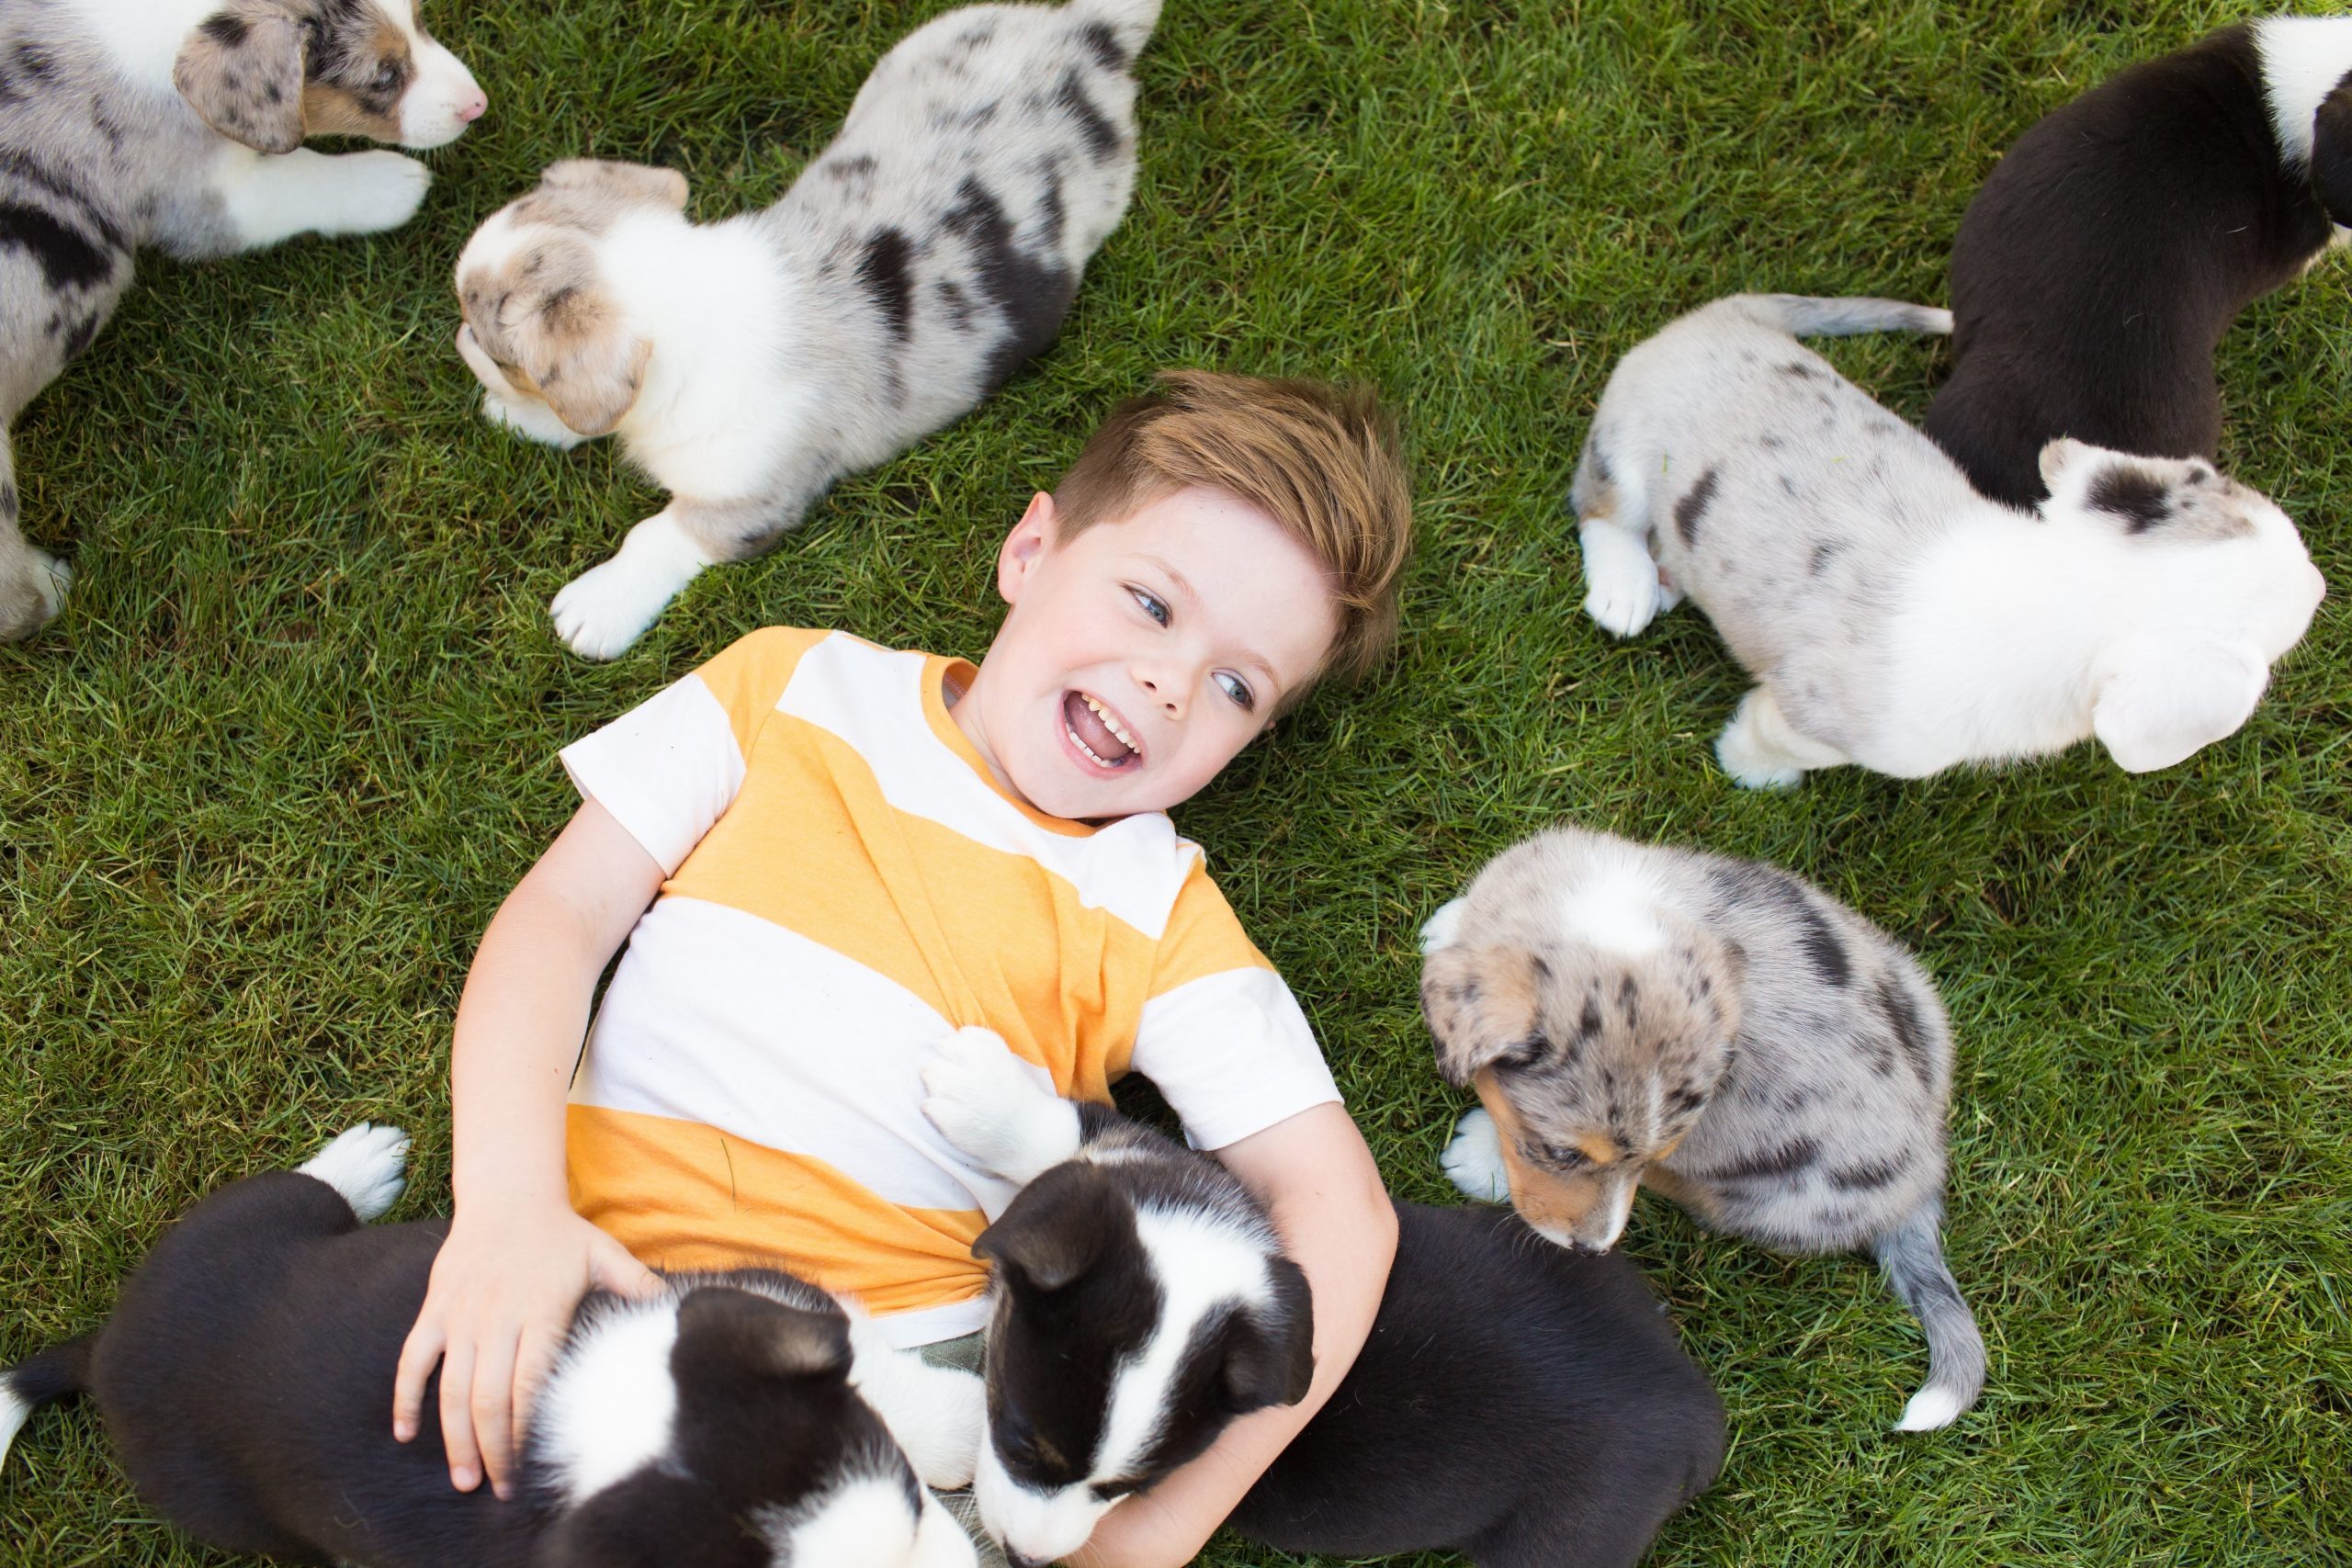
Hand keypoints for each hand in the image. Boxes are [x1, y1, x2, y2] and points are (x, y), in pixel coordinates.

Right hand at [392, 1203, 660, 1498]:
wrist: (507, 1196)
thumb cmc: (561, 1234)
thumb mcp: (605, 1254)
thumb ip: (636, 1284)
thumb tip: (673, 1308)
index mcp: (541, 1312)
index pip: (530, 1384)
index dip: (526, 1429)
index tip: (530, 1465)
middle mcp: (498, 1318)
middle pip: (489, 1398)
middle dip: (494, 1450)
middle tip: (500, 1489)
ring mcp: (462, 1317)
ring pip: (451, 1389)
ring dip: (455, 1438)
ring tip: (464, 1478)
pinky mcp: (435, 1311)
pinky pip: (413, 1360)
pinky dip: (405, 1397)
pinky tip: (405, 1433)